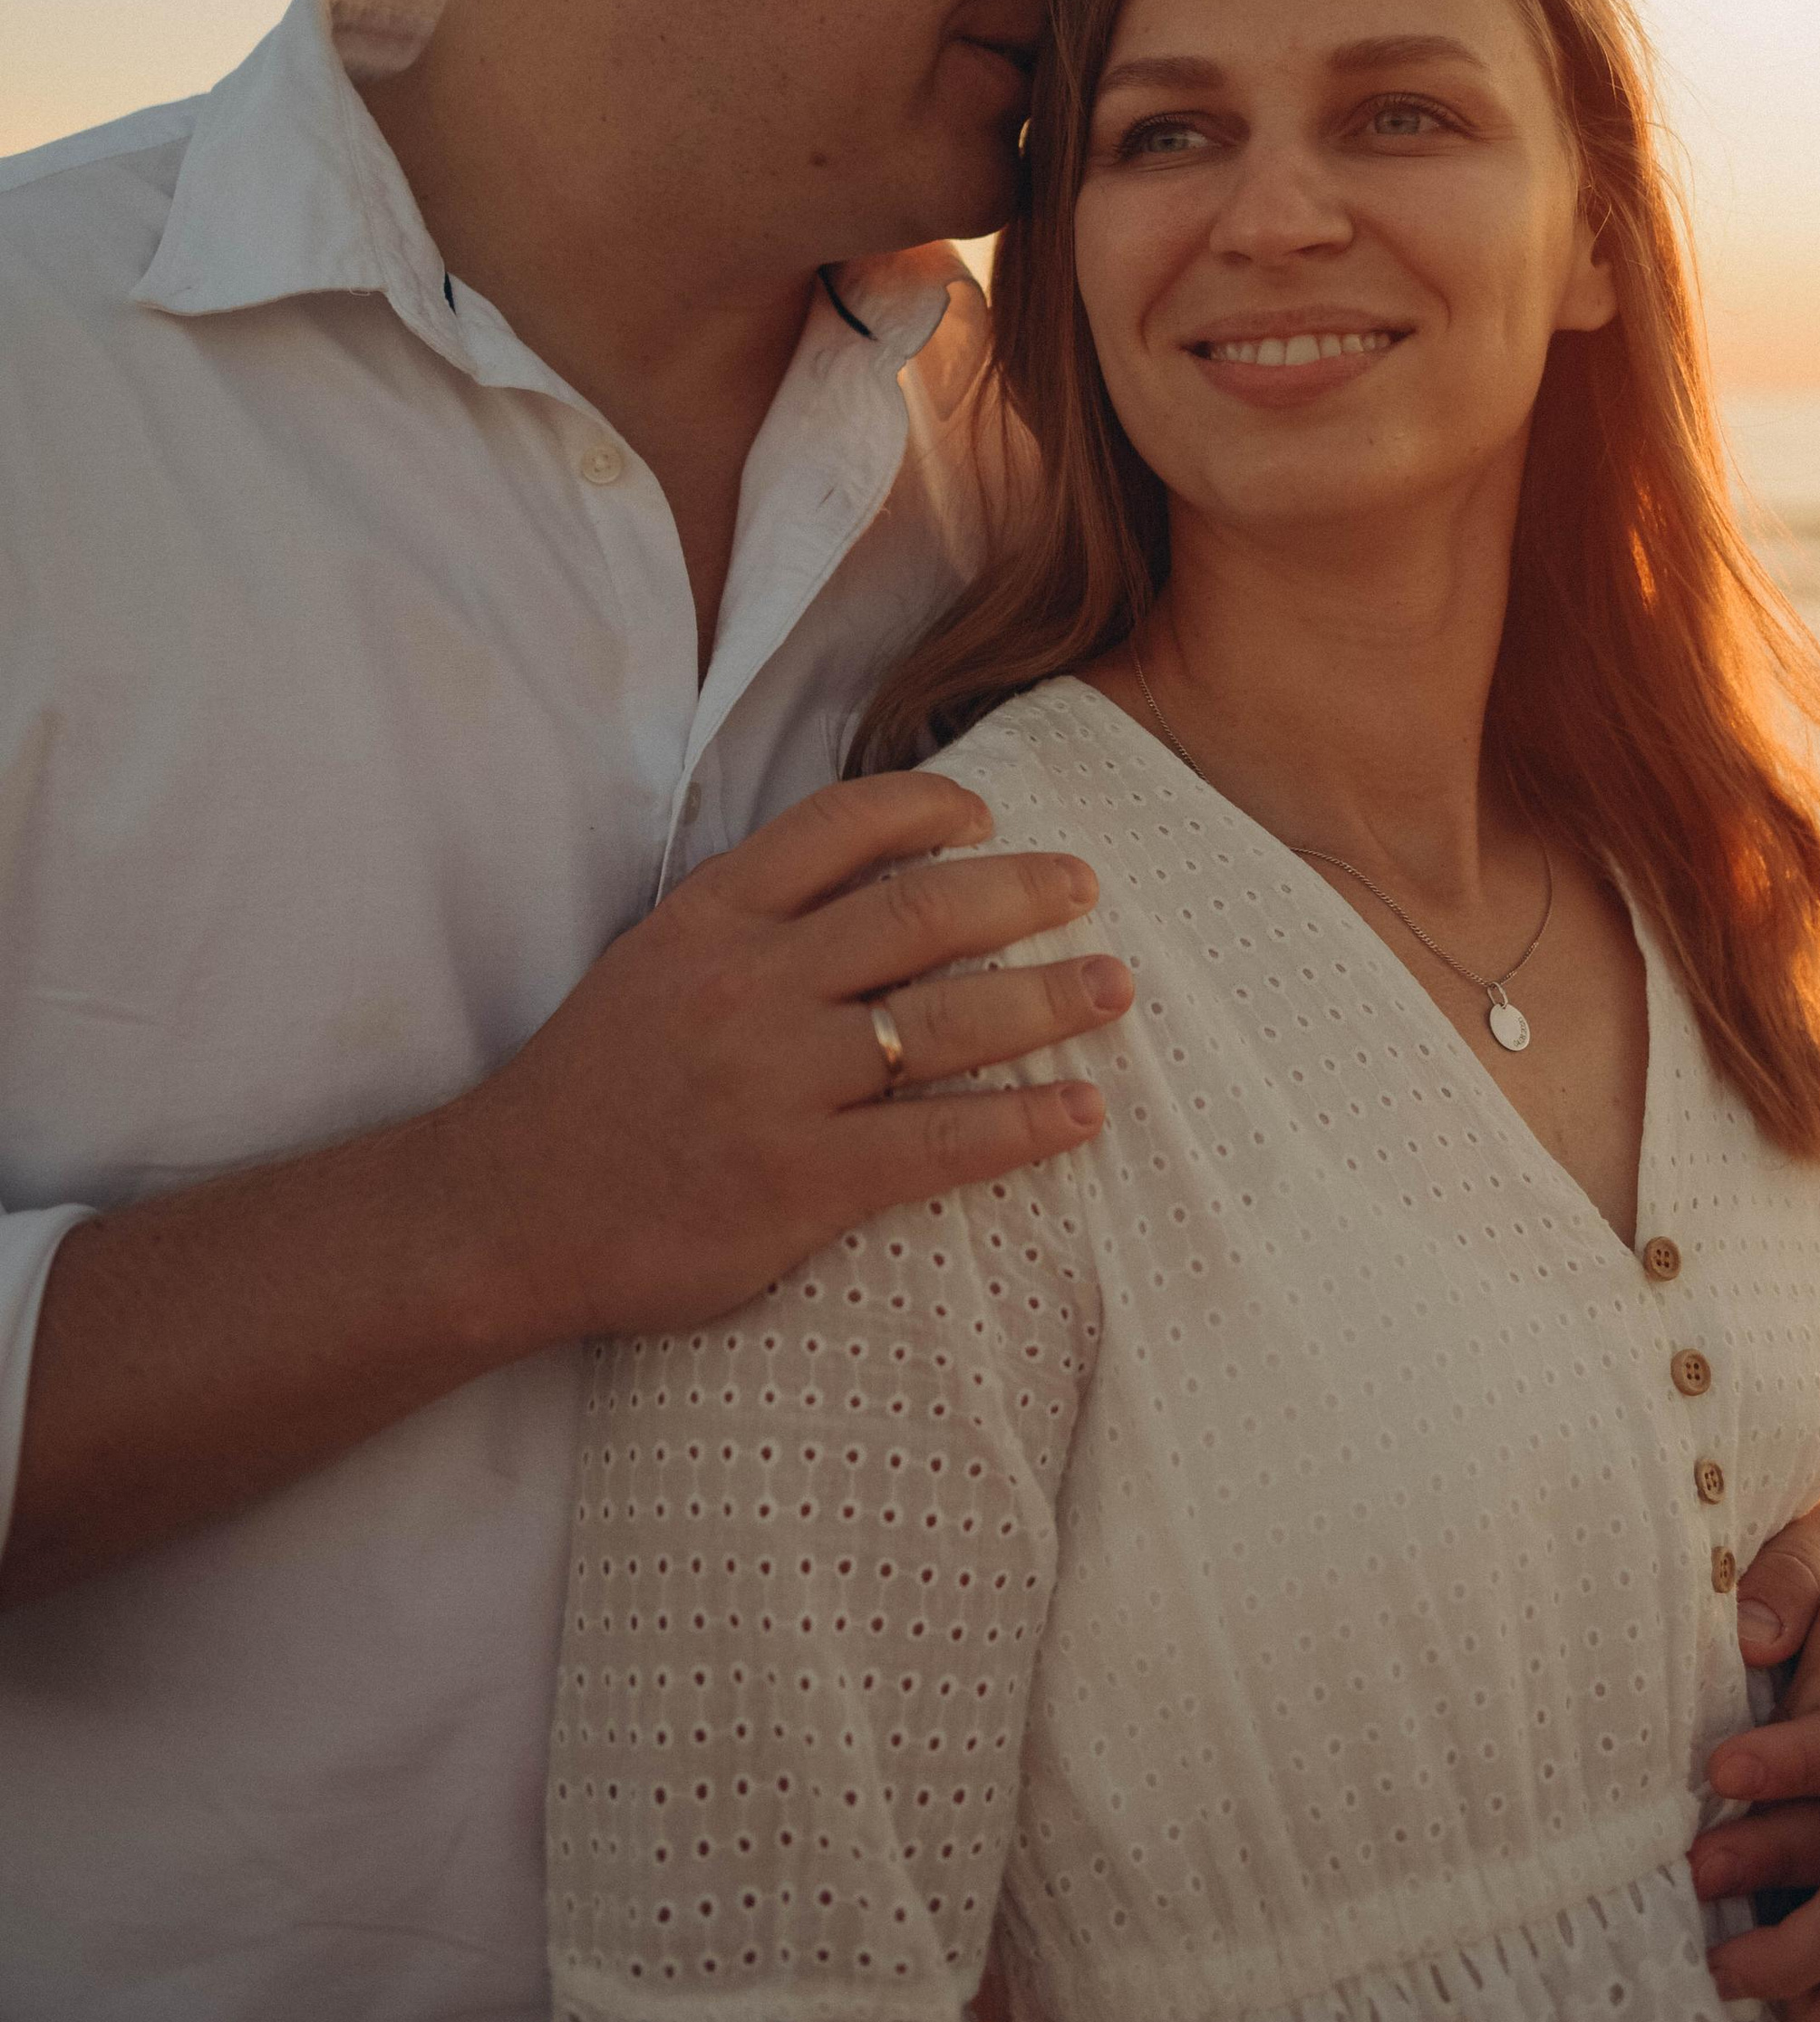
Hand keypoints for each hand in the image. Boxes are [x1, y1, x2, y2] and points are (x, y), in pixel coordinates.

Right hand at [454, 767, 1130, 1346]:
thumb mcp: (651, 963)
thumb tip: (871, 886)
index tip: (987, 816)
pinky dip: (1023, 1125)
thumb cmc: (588, 1091)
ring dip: (1047, 1001)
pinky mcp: (800, 1180)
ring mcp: (779, 1084)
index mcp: (711, 918)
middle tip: (1087, 886)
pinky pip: (939, 1144)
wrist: (503, 1213)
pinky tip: (1083, 1115)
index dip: (927, 808)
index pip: (838, 826)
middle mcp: (752, 985)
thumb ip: (748, 922)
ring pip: (945, 1022)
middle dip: (1021, 893)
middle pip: (919, 914)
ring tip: (1113, 987)